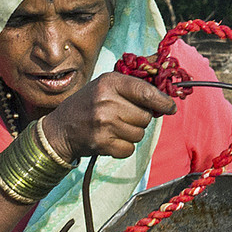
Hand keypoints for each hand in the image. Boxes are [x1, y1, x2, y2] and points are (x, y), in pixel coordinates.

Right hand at [37, 72, 176, 160]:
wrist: (60, 129)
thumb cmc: (87, 104)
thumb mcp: (105, 85)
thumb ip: (134, 84)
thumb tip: (165, 83)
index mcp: (109, 82)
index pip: (145, 92)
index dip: (162, 101)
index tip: (170, 107)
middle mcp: (106, 101)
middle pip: (145, 116)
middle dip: (139, 119)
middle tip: (123, 117)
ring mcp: (104, 123)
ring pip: (139, 134)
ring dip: (131, 134)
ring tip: (114, 128)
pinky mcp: (102, 143)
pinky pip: (129, 149)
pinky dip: (123, 147)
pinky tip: (110, 139)